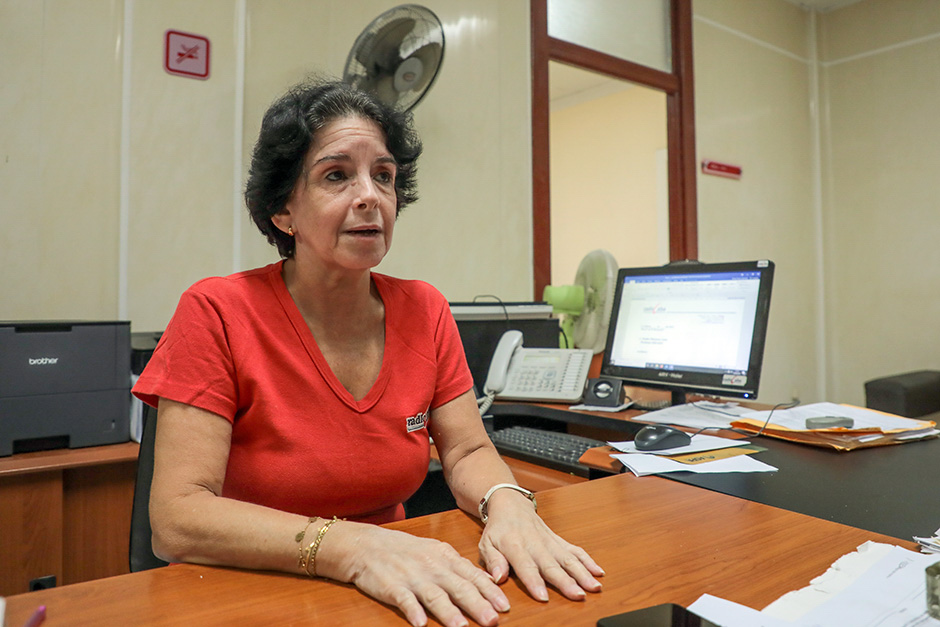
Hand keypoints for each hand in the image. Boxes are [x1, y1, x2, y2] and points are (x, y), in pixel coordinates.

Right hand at [320, 523, 509, 626]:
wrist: (367, 545)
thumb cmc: (405, 550)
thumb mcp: (436, 552)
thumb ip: (460, 566)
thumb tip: (488, 581)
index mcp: (444, 558)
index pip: (471, 576)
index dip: (489, 591)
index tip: (505, 605)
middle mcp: (432, 567)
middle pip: (458, 587)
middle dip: (477, 605)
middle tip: (493, 620)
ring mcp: (412, 577)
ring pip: (434, 596)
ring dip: (448, 612)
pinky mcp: (391, 587)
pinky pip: (404, 600)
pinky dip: (412, 611)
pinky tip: (420, 624)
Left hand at [477, 490, 603, 602]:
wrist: (511, 505)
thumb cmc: (498, 529)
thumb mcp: (486, 544)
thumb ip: (493, 561)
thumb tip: (498, 578)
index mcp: (515, 545)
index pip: (525, 566)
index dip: (534, 582)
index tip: (543, 597)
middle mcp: (535, 543)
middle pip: (552, 564)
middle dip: (566, 581)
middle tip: (578, 595)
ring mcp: (550, 541)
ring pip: (568, 558)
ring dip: (582, 573)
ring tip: (595, 587)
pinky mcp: (559, 540)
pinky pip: (575, 550)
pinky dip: (588, 560)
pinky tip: (599, 572)